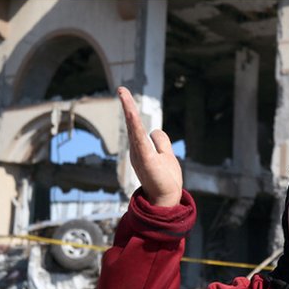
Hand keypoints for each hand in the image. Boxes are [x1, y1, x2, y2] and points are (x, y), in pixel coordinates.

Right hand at [118, 86, 182, 206]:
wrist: (167, 199)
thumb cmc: (165, 180)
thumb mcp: (166, 155)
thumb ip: (161, 142)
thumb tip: (155, 130)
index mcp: (141, 149)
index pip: (136, 126)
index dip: (131, 111)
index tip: (125, 94)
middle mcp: (137, 150)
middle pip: (132, 124)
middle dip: (127, 105)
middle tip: (121, 89)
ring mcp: (140, 155)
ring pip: (133, 128)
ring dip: (129, 110)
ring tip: (123, 93)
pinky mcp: (145, 160)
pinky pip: (138, 139)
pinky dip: (134, 125)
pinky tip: (130, 113)